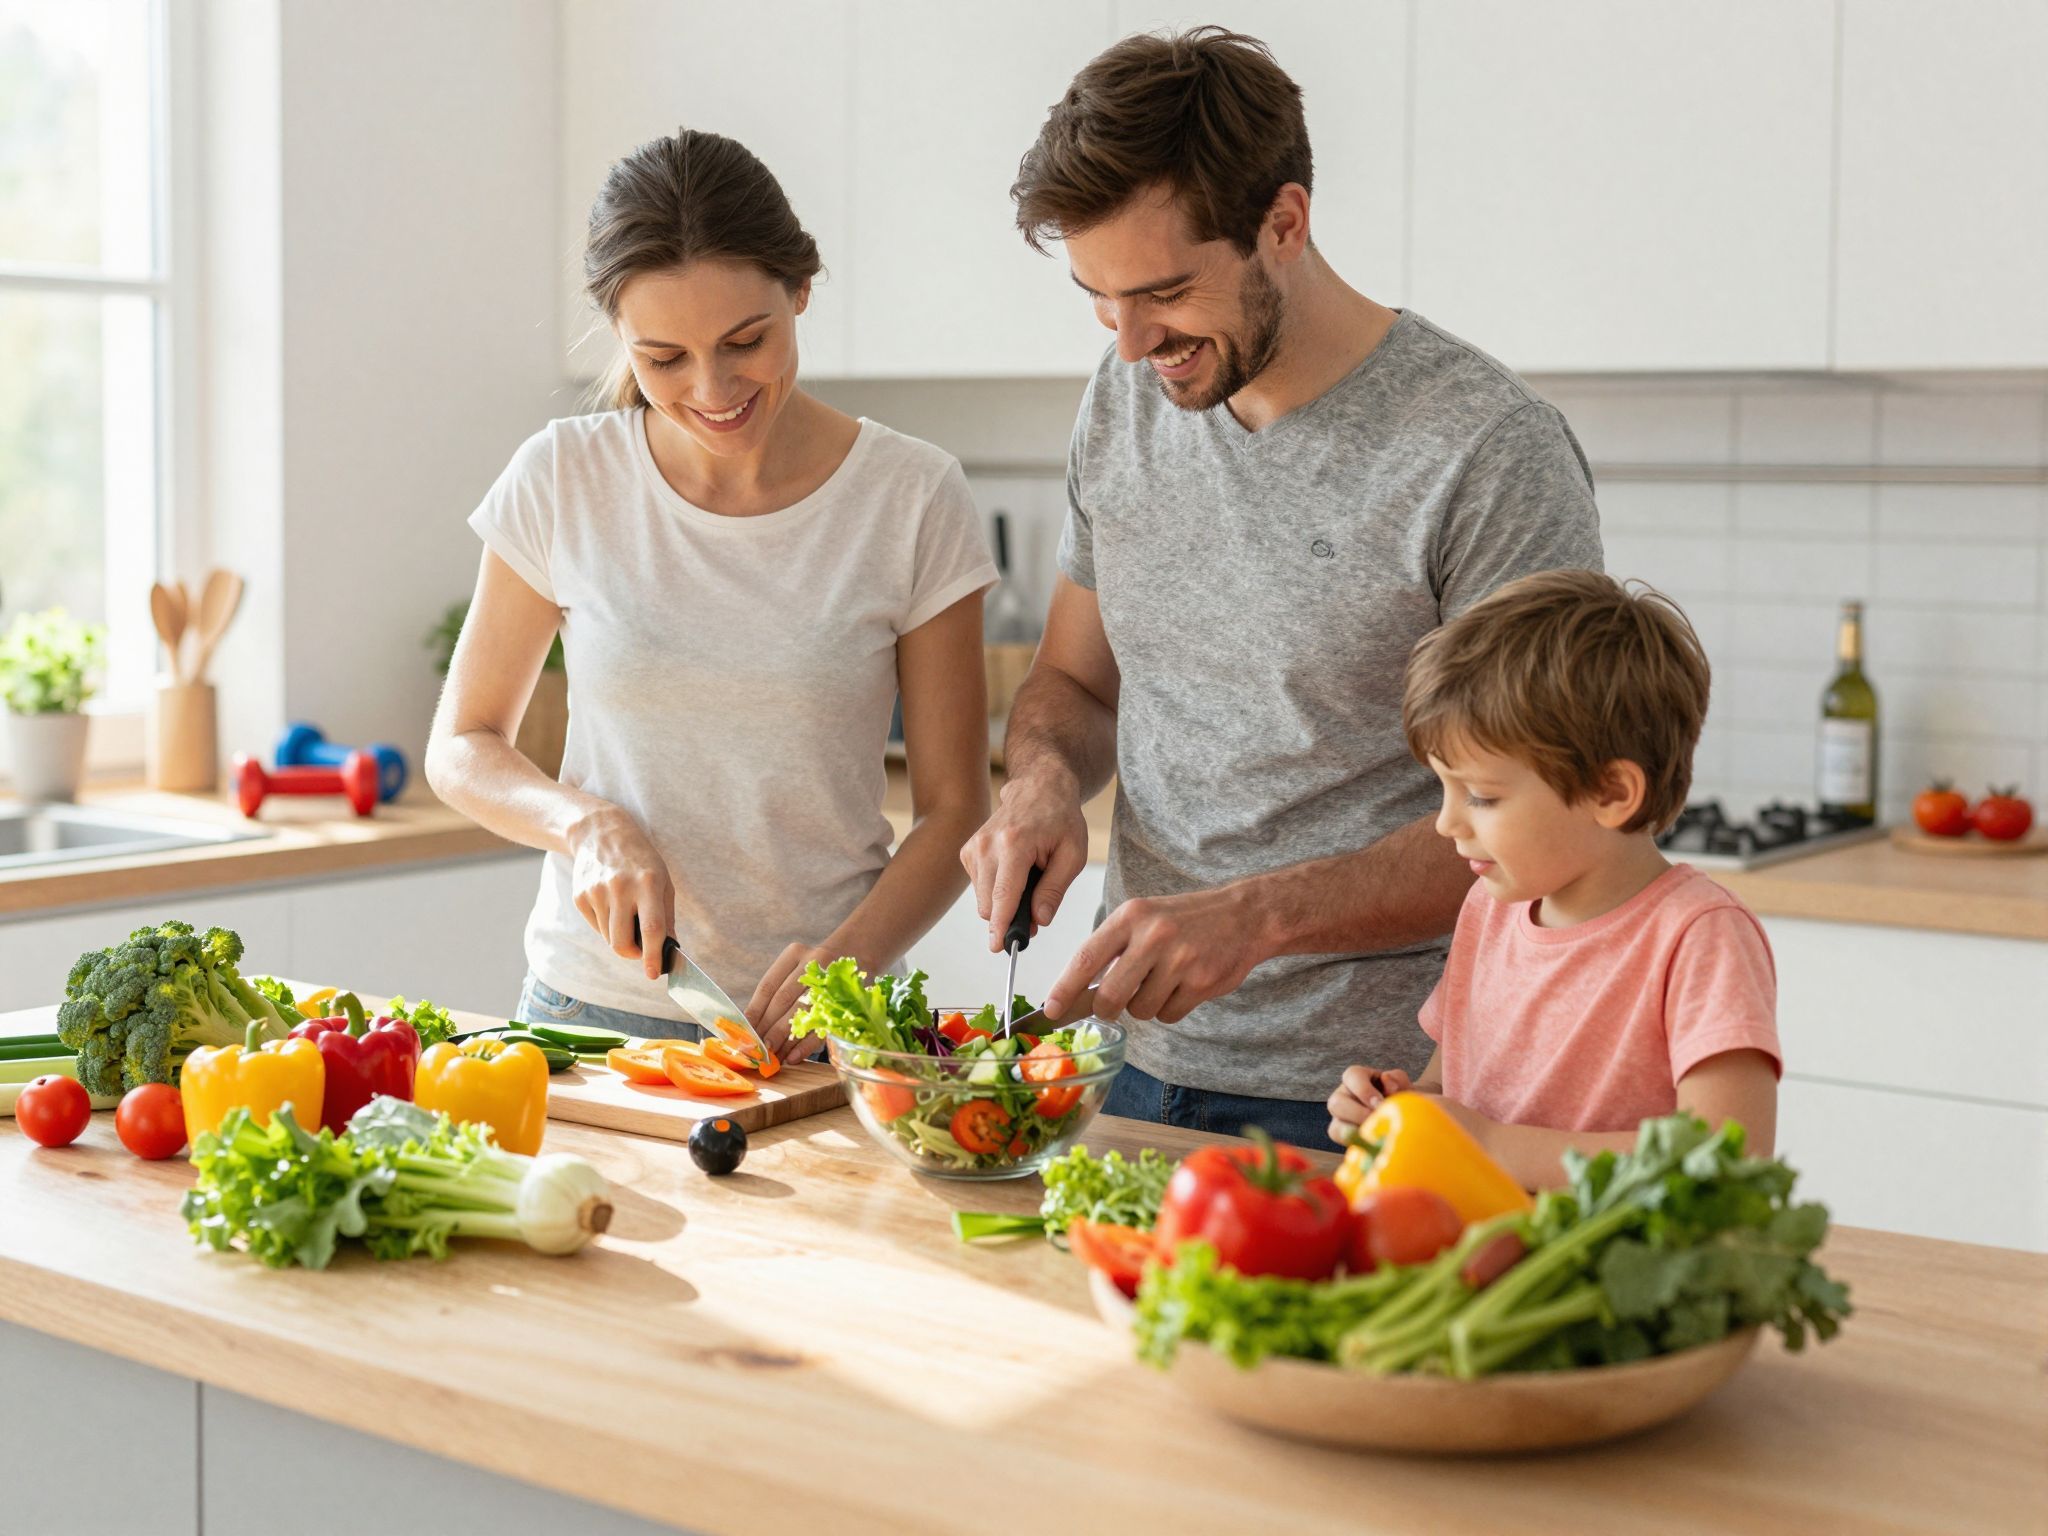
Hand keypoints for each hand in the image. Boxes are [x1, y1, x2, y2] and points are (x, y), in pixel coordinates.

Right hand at [566, 803, 675, 980]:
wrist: (600, 833)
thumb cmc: (640, 860)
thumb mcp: (663, 881)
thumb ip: (666, 917)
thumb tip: (667, 950)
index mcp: (647, 883)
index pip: (651, 928)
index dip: (652, 955)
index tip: (654, 973)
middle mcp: (620, 888)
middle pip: (622, 942)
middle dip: (633, 955)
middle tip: (641, 950)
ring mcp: (596, 892)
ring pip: (608, 938)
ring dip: (620, 937)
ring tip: (626, 913)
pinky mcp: (580, 896)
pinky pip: (596, 927)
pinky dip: (606, 924)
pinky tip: (610, 903)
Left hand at [744, 941, 835, 1061]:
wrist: (859, 953)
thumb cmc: (818, 969)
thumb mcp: (797, 967)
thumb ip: (777, 992)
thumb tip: (754, 1029)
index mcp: (794, 954)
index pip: (768, 986)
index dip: (754, 1012)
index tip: (745, 1033)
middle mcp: (813, 962)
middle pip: (783, 1000)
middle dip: (768, 1028)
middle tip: (759, 1050)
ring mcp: (831, 979)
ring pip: (801, 1013)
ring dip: (785, 1039)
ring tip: (774, 1057)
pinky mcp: (845, 998)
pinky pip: (822, 1025)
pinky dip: (805, 1044)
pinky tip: (794, 1056)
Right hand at [961, 769, 1088, 951]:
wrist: (1039, 787)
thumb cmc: (1061, 819)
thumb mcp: (1073, 854)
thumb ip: (1054, 890)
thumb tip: (1038, 921)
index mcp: (1014, 844)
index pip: (1003, 896)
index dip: (1001, 926)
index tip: (998, 948)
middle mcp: (986, 845)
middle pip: (988, 904)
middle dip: (1009, 917)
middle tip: (1036, 910)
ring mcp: (973, 847)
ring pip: (982, 900)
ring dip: (1003, 903)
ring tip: (1028, 879)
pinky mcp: (968, 851)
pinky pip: (979, 888)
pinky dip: (995, 889)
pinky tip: (1013, 871)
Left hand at [1041, 884, 1267, 1024]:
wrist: (1244, 915)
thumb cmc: (1184, 920)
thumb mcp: (1143, 918)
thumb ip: (1112, 949)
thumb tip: (1074, 993)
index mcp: (1131, 916)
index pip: (1086, 958)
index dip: (1064, 989)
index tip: (1050, 1011)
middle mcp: (1153, 936)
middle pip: (1110, 995)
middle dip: (1107, 1009)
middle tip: (1113, 1005)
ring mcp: (1179, 960)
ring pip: (1141, 1009)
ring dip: (1146, 1005)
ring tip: (1163, 981)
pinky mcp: (1202, 982)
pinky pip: (1169, 1015)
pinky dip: (1171, 1008)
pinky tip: (1184, 986)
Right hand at [1326, 1066, 1411, 1146]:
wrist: (1408, 1116)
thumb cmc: (1403, 1097)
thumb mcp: (1404, 1084)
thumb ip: (1397, 1079)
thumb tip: (1386, 1079)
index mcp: (1357, 1078)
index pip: (1352, 1076)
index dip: (1363, 1090)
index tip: (1379, 1103)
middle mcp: (1344, 1098)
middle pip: (1336, 1103)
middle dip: (1357, 1114)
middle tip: (1376, 1121)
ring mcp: (1342, 1120)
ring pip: (1335, 1128)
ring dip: (1354, 1134)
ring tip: (1375, 1137)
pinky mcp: (1346, 1140)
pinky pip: (1344, 1147)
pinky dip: (1359, 1147)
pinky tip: (1375, 1147)